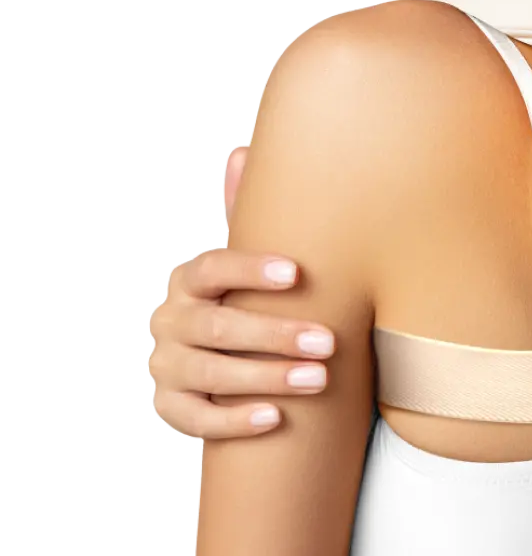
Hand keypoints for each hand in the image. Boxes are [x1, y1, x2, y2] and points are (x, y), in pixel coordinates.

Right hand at [148, 146, 336, 438]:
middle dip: (275, 335)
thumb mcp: (247, 254)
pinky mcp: (170, 406)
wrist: (225, 352)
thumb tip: (242, 149)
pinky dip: (235, 420)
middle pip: (217, 327)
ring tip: (318, 379)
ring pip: (210, 374)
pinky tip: (276, 417)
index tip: (298, 273)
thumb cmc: (249, 292)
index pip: (212, 269)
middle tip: (327, 342)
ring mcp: (167, 365)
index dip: (252, 269)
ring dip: (266, 377)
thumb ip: (248, 210)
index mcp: (190, 279)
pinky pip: (197, 419)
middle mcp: (170, 320)